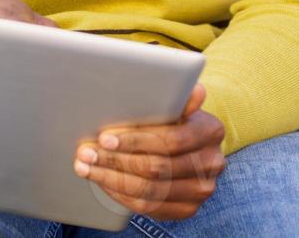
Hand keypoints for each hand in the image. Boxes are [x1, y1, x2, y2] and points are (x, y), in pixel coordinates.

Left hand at [72, 82, 225, 220]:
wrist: (188, 146)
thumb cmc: (174, 118)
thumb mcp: (176, 104)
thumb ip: (178, 98)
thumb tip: (195, 90)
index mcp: (210, 131)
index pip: (170, 140)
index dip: (134, 140)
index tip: (104, 138)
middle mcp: (212, 164)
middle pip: (157, 168)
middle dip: (115, 160)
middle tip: (86, 153)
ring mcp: (201, 190)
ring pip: (149, 190)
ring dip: (111, 179)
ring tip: (86, 167)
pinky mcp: (187, 209)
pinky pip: (148, 206)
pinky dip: (120, 194)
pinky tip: (102, 181)